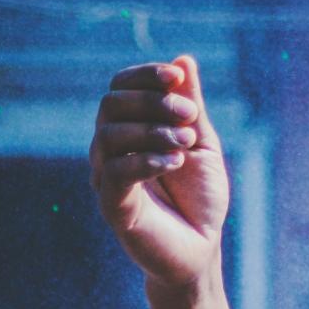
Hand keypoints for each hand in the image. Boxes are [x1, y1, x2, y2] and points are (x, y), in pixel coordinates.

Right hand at [91, 55, 230, 290]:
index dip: (145, 76)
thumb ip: (191, 107)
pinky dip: (146, 160)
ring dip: (153, 131)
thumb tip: (184, 60)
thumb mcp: (202, 144)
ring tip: (185, 145)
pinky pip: (114, 172)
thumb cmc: (200, 198)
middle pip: (110, 105)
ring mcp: (107, 177)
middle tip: (189, 117)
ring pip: (109, 135)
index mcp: (130, 129)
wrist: (201, 248)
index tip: (177, 77)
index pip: (120, 87)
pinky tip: (174, 163)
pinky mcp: (112, 205)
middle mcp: (111, 149)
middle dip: (152, 102)